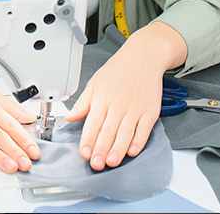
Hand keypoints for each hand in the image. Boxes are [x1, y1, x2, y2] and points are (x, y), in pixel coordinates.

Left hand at [65, 21, 186, 169]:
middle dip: (101, 149)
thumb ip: (83, 103)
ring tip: (111, 162)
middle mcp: (118, 104)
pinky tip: (133, 151)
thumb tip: (70, 117)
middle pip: (108, 131)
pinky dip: (139, 141)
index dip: (88, 139)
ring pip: (125, 133)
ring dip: (118, 149)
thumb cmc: (118, 69)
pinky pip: (144, 129)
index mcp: (102, 98)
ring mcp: (135, 108)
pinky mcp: (150, 111)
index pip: (92, 123)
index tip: (84, 152)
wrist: (144, 56)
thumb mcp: (94, 83)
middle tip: (96, 164)